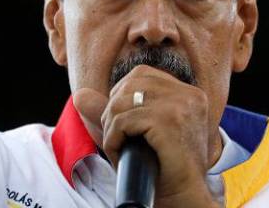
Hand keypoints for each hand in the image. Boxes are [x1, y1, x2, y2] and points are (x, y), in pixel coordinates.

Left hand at [74, 65, 221, 206]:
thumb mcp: (139, 134)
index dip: (122, 93)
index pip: (143, 74)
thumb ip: (112, 112)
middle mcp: (189, 95)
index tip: (122, 121)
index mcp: (190, 94)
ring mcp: (181, 106)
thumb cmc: (164, 169)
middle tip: (116, 135)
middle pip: (131, 83)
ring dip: (111, 126)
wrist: (184, 197)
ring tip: (117, 146)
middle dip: (113, 108)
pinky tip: (120, 153)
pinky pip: (124, 120)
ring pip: (124, 101)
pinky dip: (113, 138)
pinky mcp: (169, 121)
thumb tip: (79, 95)